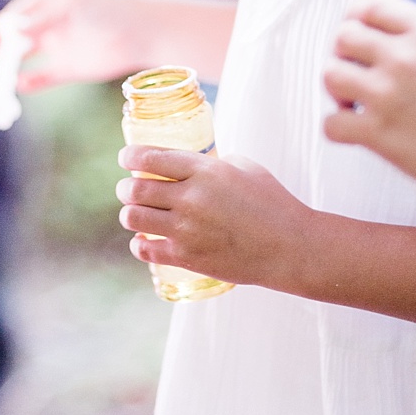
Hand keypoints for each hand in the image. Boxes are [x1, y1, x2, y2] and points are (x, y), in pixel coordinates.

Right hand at [0, 0, 173, 92]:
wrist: (147, 32)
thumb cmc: (109, 11)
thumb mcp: (72, 8)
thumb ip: (40, 18)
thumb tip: (8, 25)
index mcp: (50, 2)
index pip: (15, 15)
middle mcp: (52, 24)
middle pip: (15, 36)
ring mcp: (61, 46)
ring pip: (26, 58)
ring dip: (8, 67)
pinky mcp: (72, 68)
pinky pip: (43, 77)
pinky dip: (30, 82)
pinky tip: (18, 87)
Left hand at [116, 146, 312, 288]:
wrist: (290, 247)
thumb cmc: (272, 202)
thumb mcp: (244, 167)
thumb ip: (212, 163)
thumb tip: (188, 165)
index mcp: (204, 170)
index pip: (150, 158)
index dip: (130, 157)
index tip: (125, 158)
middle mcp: (191, 198)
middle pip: (135, 189)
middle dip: (125, 188)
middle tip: (127, 189)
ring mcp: (187, 230)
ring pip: (134, 218)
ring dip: (129, 214)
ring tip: (135, 213)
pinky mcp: (188, 257)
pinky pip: (146, 250)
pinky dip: (139, 244)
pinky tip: (143, 240)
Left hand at [323, 0, 415, 220]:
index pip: (373, 7)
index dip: (357, 17)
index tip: (354, 28)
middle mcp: (405, 57)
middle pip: (344, 35)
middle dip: (345, 52)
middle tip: (353, 68)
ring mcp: (388, 94)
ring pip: (330, 74)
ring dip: (337, 87)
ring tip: (352, 99)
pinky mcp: (378, 133)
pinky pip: (331, 123)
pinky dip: (336, 127)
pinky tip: (354, 129)